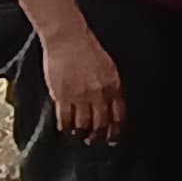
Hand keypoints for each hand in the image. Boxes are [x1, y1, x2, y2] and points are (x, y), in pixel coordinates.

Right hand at [41, 25, 123, 142]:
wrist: (68, 39)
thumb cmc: (89, 49)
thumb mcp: (109, 68)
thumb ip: (111, 86)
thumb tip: (112, 104)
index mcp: (114, 86)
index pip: (118, 115)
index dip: (116, 129)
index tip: (113, 138)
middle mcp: (99, 94)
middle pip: (101, 123)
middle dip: (98, 136)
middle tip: (94, 141)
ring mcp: (80, 96)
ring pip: (83, 124)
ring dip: (82, 134)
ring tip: (79, 137)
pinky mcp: (62, 95)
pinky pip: (65, 118)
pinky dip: (65, 127)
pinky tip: (65, 129)